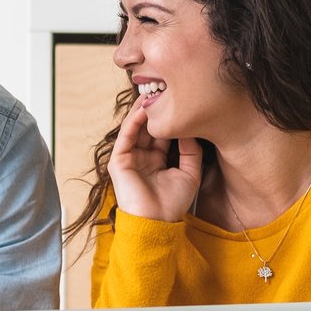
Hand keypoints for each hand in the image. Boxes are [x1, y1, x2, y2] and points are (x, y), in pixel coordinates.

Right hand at [108, 99, 201, 222]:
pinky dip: (133, 122)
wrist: (157, 222)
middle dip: (155, 109)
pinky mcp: (119, 161)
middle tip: (164, 88)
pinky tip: (142, 109)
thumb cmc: (172, 203)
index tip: (179, 100)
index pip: (161, 133)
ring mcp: (129, 158)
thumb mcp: (190, 173)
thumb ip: (191, 150)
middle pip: (147, 127)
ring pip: (135, 128)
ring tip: (152, 92)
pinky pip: (126, 137)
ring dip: (142, 110)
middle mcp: (142, 157)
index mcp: (157, 160)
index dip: (168, 118)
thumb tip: (190, 127)